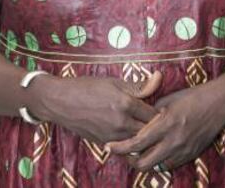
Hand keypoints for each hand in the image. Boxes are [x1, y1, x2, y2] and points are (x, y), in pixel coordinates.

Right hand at [29, 71, 161, 144]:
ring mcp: (113, 136)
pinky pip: (125, 147)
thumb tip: (160, 78)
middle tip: (157, 120)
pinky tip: (130, 134)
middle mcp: (121, 122)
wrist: (62, 102)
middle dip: (155, 126)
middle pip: (149, 131)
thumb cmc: (88, 87)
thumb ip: (139, 85)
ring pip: (138, 141)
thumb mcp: (114, 82)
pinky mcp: (105, 144)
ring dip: (144, 136)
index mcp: (125, 103)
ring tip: (145, 127)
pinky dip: (131, 143)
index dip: (160, 112)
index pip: (154, 114)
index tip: (162, 109)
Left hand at [105, 80, 224, 171]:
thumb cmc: (191, 97)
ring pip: (156, 167)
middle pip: (144, 163)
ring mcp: (183, 151)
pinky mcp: (190, 155)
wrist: (217, 104)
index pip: (137, 143)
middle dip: (129, 160)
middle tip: (122, 153)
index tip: (109, 146)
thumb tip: (137, 120)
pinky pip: (169, 165)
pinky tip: (155, 152)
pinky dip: (159, 161)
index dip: (121, 147)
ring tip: (137, 153)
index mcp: (165, 124)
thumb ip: (151, 113)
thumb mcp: (167, 100)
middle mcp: (173, 141)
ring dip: (145, 162)